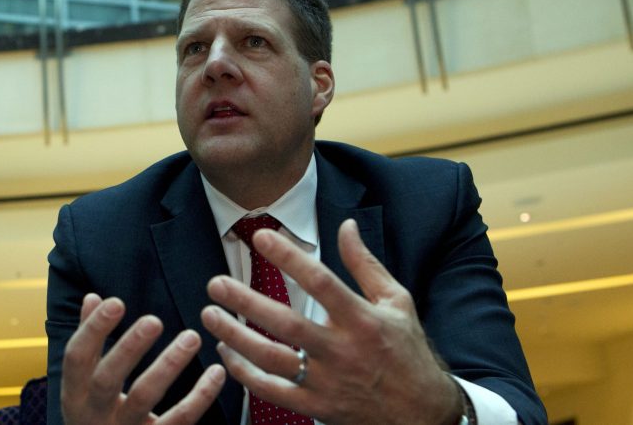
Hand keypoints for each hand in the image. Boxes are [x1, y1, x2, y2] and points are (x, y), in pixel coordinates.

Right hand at [61, 293, 225, 424]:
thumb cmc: (98, 418)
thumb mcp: (84, 386)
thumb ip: (90, 344)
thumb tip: (92, 297)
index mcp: (75, 395)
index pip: (76, 358)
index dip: (93, 329)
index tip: (116, 302)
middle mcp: (94, 416)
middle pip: (107, 380)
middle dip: (129, 348)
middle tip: (154, 320)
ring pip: (145, 398)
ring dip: (168, 365)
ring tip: (191, 337)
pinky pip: (180, 419)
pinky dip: (201, 396)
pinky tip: (217, 372)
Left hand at [200, 219, 461, 424]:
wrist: (422, 414)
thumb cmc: (407, 351)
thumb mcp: (396, 301)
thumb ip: (365, 264)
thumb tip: (347, 226)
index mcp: (363, 319)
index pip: (320, 282)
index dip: (289, 257)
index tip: (261, 236)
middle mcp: (342, 350)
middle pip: (286, 323)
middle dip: (246, 302)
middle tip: (215, 284)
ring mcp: (327, 382)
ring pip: (272, 359)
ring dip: (236, 336)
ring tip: (209, 315)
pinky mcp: (316, 407)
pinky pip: (272, 391)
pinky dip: (245, 374)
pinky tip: (226, 353)